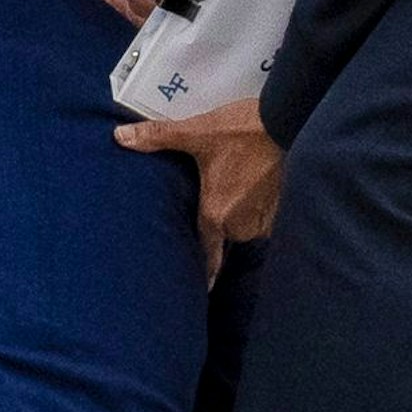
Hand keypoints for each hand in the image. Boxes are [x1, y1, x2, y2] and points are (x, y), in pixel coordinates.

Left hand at [115, 98, 281, 282]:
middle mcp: (242, 223)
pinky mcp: (287, 204)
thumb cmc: (244, 130)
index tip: (204, 291)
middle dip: (223, 222)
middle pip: (228, 234)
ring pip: (250, 224)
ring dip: (245, 212)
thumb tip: (120, 136)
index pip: (208, 255)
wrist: (290, 120)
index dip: (206, 273)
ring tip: (241, 187)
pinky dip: (263, 204)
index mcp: (217, 214)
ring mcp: (267, 216)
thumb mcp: (196, 132)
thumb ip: (158, 137)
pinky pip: (269, 214)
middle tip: (221, 202)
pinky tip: (260, 184)